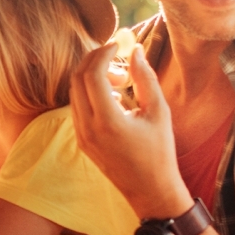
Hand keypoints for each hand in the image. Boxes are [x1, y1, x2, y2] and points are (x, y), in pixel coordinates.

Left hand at [69, 41, 193, 219]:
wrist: (150, 190)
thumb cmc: (160, 151)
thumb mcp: (158, 112)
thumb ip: (145, 78)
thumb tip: (135, 50)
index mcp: (107, 121)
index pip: (92, 75)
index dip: (102, 53)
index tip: (116, 45)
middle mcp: (88, 129)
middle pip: (77, 80)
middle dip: (93, 61)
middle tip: (114, 54)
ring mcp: (81, 136)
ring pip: (74, 93)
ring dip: (91, 77)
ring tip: (119, 78)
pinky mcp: (81, 141)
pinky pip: (77, 107)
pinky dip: (89, 93)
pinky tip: (113, 96)